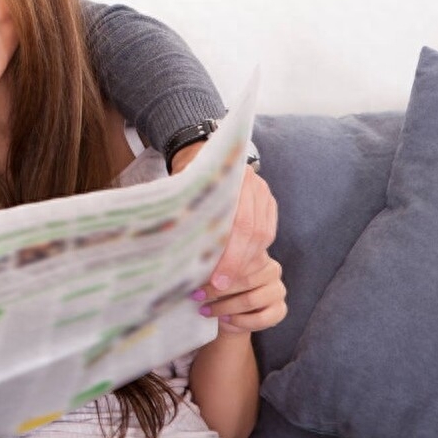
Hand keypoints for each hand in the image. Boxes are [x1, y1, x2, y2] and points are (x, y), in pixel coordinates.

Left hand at [171, 143, 276, 293]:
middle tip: (219, 287)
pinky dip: (252, 252)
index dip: (231, 257)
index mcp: (233, 178)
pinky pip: (267, 232)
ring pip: (263, 235)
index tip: (217, 281)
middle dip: (238, 264)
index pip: (241, 225)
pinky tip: (237, 266)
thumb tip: (170, 247)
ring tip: (226, 281)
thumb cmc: (185, 175)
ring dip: (246, 261)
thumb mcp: (180, 190)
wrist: (198, 151)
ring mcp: (264, 193)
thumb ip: (182, 214)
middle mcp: (254, 184)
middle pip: (255, 233)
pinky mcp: (268, 203)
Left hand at [194, 252, 286, 336]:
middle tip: (197, 295)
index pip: (242, 258)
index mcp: (258, 253)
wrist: (230, 312)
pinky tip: (224, 319)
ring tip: (206, 310)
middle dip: (217, 290)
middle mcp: (272, 270)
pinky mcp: (280, 309)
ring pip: (250, 300)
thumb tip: (199, 262)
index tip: (201, 279)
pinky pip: (260, 318)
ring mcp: (278, 290)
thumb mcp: (215, 271)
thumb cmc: (221, 285)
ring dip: (224, 307)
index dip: (221, 269)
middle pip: (245, 280)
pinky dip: (239, 321)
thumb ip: (214, 265)